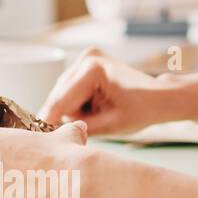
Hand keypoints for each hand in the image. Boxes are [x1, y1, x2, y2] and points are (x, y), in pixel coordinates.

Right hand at [39, 47, 178, 134]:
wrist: (160, 97)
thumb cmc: (142, 110)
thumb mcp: (110, 125)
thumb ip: (80, 128)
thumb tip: (53, 132)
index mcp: (92, 68)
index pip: (61, 100)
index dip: (49, 121)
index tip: (37, 139)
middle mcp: (86, 58)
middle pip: (59, 96)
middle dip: (64, 116)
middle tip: (73, 135)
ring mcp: (86, 58)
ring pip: (62, 95)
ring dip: (72, 110)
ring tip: (94, 119)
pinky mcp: (86, 64)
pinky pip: (70, 91)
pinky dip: (78, 104)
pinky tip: (94, 110)